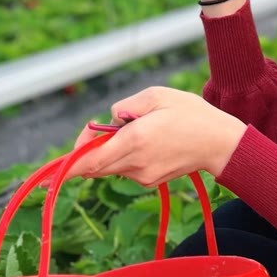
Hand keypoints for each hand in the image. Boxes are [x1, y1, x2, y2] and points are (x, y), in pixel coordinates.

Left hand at [70, 87, 246, 185]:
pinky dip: (123, 156)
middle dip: (87, 150)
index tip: (58, 161)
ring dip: (108, 151)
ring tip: (133, 129)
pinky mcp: (149, 181)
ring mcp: (142, 176)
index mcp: (134, 140)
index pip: (89, 162)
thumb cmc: (189, 113)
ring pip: (109, 167)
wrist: (219, 143)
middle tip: (96, 128)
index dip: (69, 162)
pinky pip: (124, 169)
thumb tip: (107, 121)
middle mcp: (135, 163)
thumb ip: (124, 107)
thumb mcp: (155, 96)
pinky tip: (145, 140)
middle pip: (94, 167)